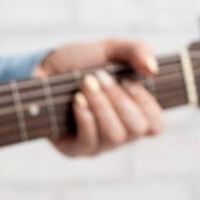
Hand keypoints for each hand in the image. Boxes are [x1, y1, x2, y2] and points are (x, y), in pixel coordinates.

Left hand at [35, 39, 165, 156]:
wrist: (43, 68)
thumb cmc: (80, 62)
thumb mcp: (110, 49)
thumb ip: (137, 51)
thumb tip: (153, 69)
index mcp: (134, 115)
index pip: (156, 126)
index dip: (148, 106)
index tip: (129, 82)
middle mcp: (119, 134)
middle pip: (136, 130)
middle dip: (119, 99)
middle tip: (100, 77)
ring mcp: (97, 145)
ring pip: (114, 136)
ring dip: (101, 105)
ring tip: (86, 84)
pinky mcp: (74, 150)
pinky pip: (89, 141)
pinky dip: (85, 116)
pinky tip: (76, 99)